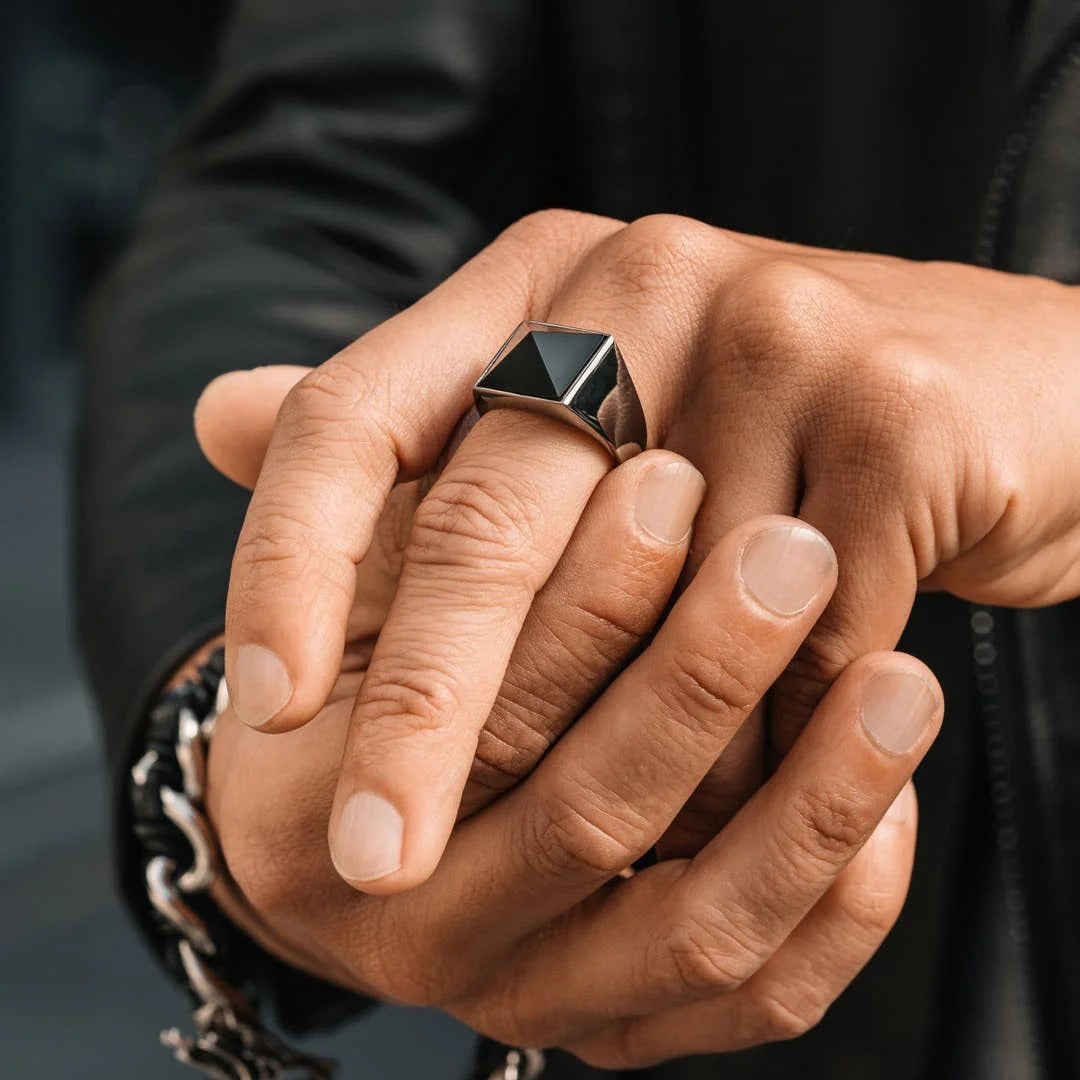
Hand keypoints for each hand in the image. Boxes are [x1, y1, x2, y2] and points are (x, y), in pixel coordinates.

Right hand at [206, 511, 941, 1063]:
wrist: (379, 818)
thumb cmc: (377, 662)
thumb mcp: (344, 588)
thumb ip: (315, 501)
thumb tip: (230, 404)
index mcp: (316, 805)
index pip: (457, 709)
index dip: (568, 597)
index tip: (667, 475)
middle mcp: (416, 924)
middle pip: (583, 805)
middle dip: (696, 670)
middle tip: (794, 548)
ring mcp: (529, 989)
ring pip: (691, 922)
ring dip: (808, 797)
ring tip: (899, 673)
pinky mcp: (622, 1028)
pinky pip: (752, 998)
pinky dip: (836, 902)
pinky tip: (900, 795)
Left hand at [220, 210, 1076, 889]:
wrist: (998, 383)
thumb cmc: (764, 417)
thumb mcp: (585, 405)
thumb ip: (412, 434)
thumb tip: (213, 419)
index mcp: (539, 280)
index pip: (355, 415)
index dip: (285, 561)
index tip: (260, 707)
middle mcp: (643, 279)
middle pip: (486, 525)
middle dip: (425, 713)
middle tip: (376, 863)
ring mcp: (779, 335)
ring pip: (652, 613)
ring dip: (623, 753)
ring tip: (583, 857)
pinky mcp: (900, 416)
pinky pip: (796, 633)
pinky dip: (766, 731)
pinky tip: (743, 793)